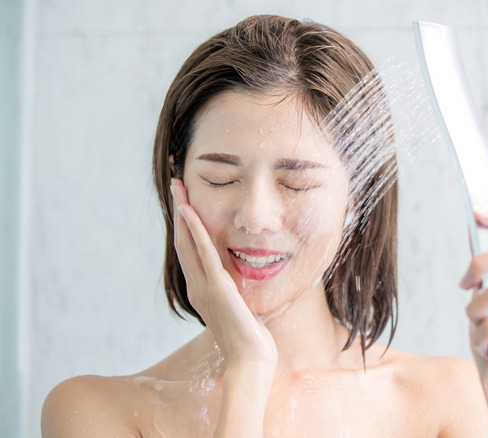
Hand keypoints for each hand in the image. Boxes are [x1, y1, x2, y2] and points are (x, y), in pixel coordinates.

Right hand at [170, 178, 276, 369]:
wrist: (250, 359)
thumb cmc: (251, 338)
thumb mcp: (240, 306)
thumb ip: (236, 292)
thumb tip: (241, 280)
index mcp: (202, 290)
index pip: (190, 251)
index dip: (185, 226)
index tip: (184, 202)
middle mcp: (197, 286)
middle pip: (182, 242)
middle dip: (179, 212)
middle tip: (176, 185)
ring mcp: (204, 287)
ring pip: (187, 243)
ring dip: (182, 213)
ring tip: (178, 188)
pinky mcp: (217, 287)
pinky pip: (203, 254)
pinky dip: (195, 231)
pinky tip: (189, 211)